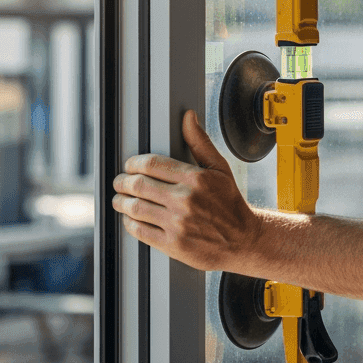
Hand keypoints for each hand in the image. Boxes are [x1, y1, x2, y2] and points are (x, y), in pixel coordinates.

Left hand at [111, 110, 257, 272]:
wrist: (242, 239)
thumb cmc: (229, 201)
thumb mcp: (220, 168)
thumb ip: (200, 142)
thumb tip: (188, 117)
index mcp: (195, 178)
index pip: (152, 164)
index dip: (134, 164)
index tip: (130, 166)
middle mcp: (185, 200)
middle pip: (138, 185)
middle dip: (122, 182)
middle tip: (120, 182)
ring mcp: (177, 224)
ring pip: (135, 208)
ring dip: (121, 202)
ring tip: (120, 199)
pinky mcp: (172, 244)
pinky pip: (140, 231)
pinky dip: (129, 223)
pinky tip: (131, 218)